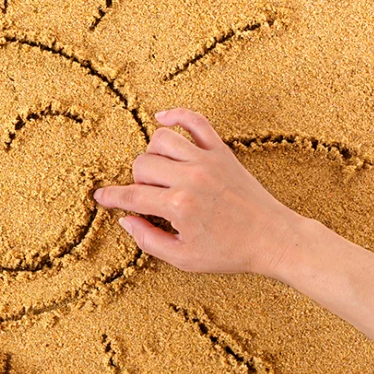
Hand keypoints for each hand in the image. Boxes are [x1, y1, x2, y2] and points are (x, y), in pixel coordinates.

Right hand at [94, 108, 302, 275]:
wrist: (273, 239)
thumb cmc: (229, 252)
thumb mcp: (183, 259)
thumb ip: (148, 240)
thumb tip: (125, 220)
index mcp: (178, 206)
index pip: (131, 195)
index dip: (111, 197)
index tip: (100, 197)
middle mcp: (190, 178)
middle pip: (142, 164)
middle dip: (137, 180)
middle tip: (149, 195)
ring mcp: (207, 161)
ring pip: (160, 139)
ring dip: (152, 154)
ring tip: (160, 170)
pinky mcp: (222, 151)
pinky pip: (195, 120)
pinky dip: (176, 115)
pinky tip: (162, 119)